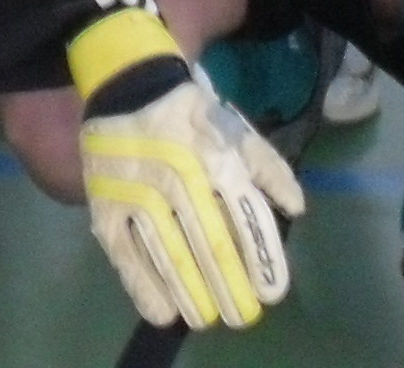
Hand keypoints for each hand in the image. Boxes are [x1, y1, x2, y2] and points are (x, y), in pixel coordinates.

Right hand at [78, 51, 304, 326]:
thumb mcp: (235, 128)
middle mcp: (181, 176)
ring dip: (192, 293)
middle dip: (230, 286)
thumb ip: (268, 167)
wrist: (128, 85)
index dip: (261, 259)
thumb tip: (297, 209)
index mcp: (218, 157)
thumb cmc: (192, 116)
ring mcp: (139, 193)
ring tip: (207, 318)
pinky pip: (126, 255)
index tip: (272, 291)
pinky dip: (144, 287)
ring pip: (170, 254)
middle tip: (242, 315)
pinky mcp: (106, 207)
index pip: (246, 218)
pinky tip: (163, 312)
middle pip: (210, 244)